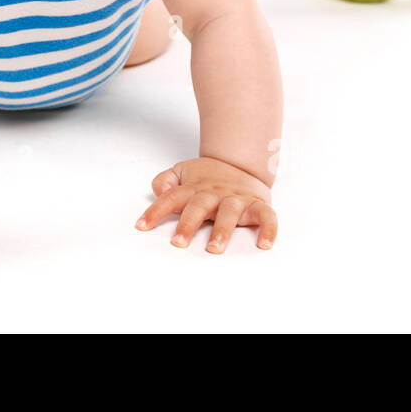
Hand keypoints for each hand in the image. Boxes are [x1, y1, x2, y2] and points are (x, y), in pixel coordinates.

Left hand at [134, 157, 277, 252]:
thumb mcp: (183, 172)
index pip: (171, 198)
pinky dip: (268, 229)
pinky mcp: (257, 205)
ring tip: (214, 248)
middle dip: (188, 224)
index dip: (156, 211)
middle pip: (199, 207)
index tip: (141, 226)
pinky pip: (266, 216)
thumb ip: (166, 181)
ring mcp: (236, 199)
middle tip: (178, 243)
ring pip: (229, 213)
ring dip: (222, 230)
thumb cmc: (209, 176)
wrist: (242, 163)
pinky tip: (264, 244)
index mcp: (194, 187)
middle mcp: (214, 193)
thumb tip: (159, 191)